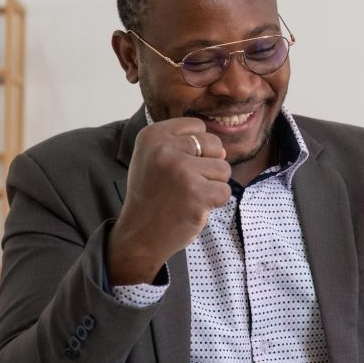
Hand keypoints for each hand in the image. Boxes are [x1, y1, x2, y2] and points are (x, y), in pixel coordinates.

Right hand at [106, 117, 230, 284]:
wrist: (139, 235)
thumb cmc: (151, 196)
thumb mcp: (153, 158)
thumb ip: (183, 145)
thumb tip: (223, 151)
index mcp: (152, 135)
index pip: (197, 126)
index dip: (196, 149)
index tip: (176, 168)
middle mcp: (165, 148)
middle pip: (214, 145)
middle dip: (207, 166)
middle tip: (184, 185)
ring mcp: (181, 170)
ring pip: (223, 168)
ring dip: (211, 185)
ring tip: (188, 196)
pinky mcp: (197, 193)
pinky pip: (225, 191)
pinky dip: (214, 203)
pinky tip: (193, 208)